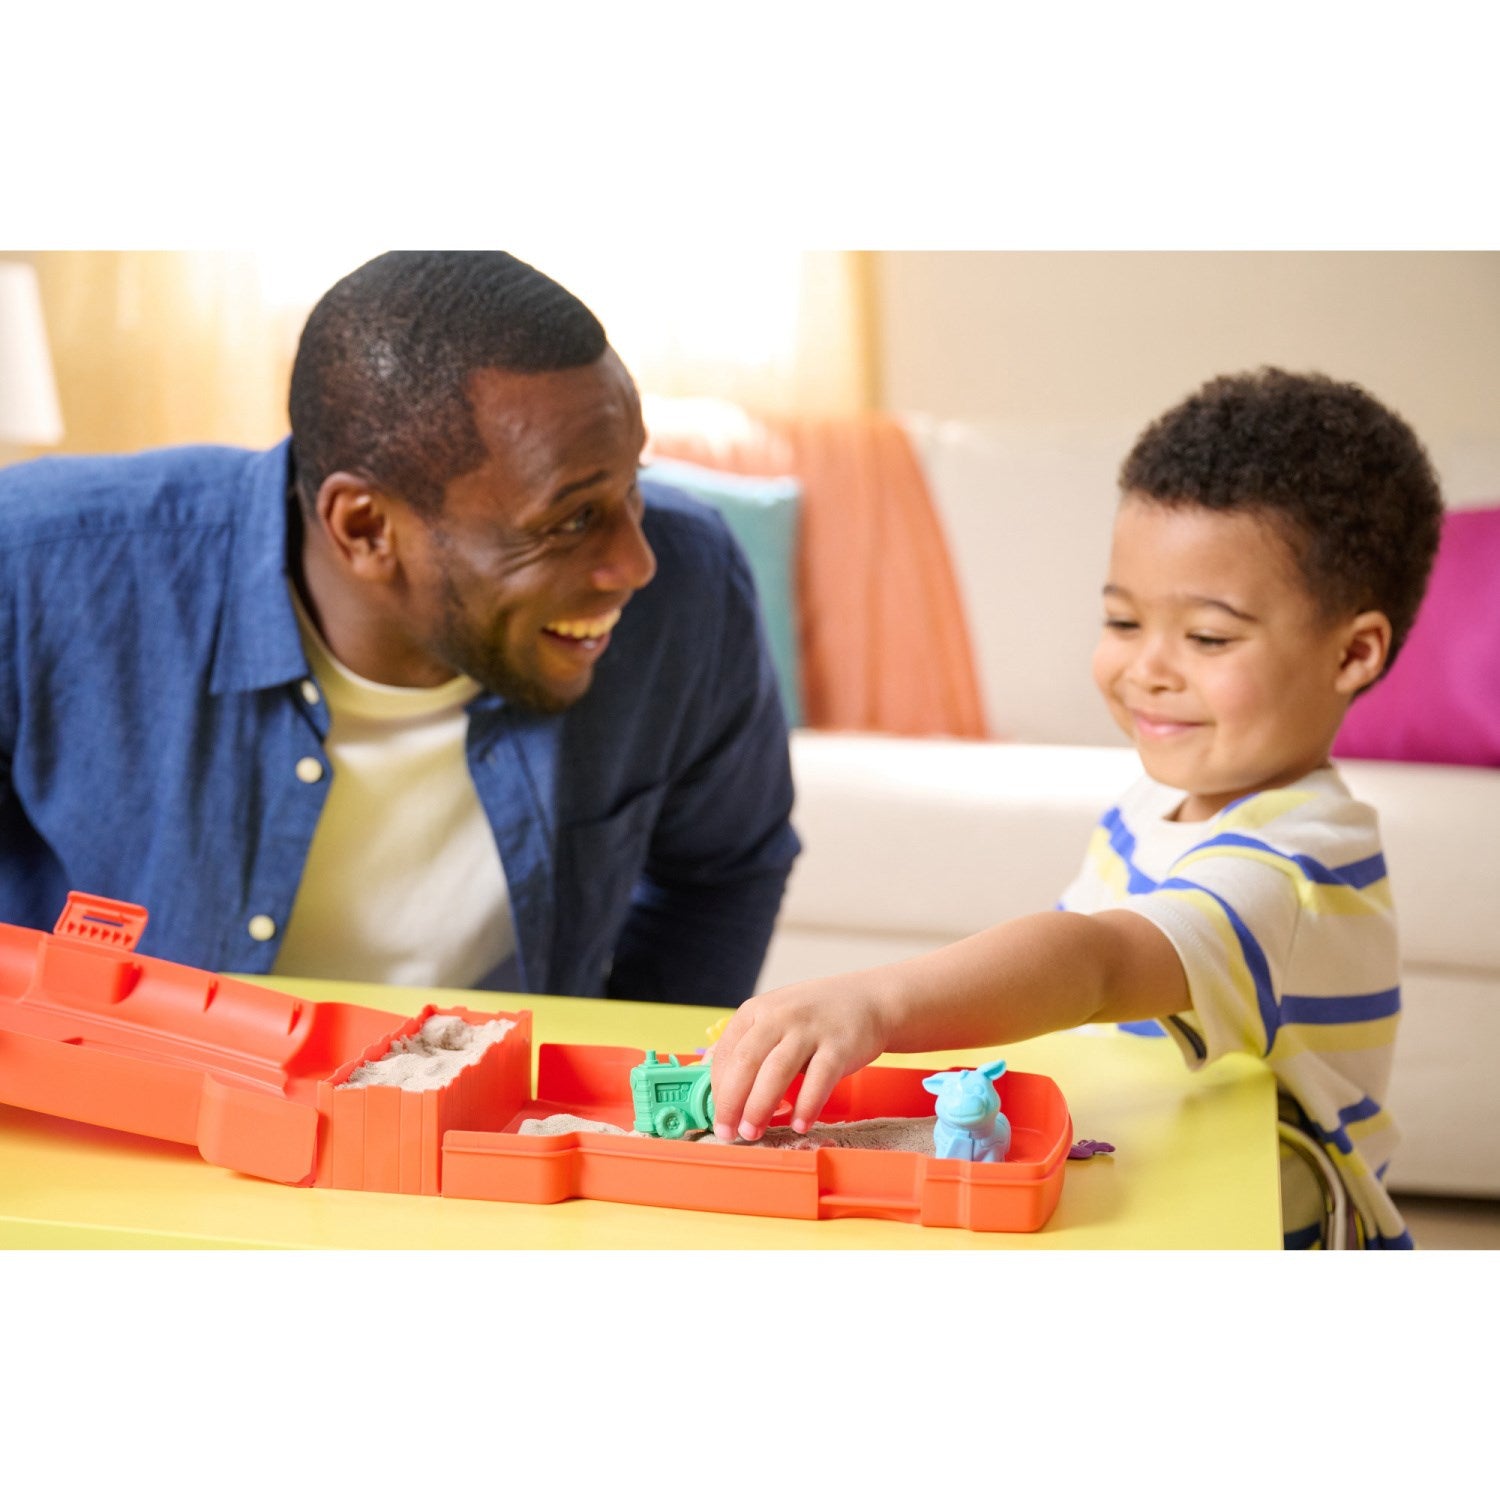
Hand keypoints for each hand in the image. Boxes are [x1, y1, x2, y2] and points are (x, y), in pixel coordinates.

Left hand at [709, 976, 892, 1140]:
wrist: (869, 1000)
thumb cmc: (815, 1018)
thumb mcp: (775, 1020)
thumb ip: (748, 1048)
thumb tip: (718, 1088)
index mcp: (756, 1011)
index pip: (726, 1053)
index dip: (717, 1089)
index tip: (717, 1116)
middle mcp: (780, 1016)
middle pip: (746, 1062)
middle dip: (732, 1102)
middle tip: (729, 1132)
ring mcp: (810, 1029)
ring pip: (777, 1071)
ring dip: (760, 1107)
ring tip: (753, 1132)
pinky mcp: (839, 1046)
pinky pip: (819, 1079)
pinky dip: (806, 1105)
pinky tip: (799, 1124)